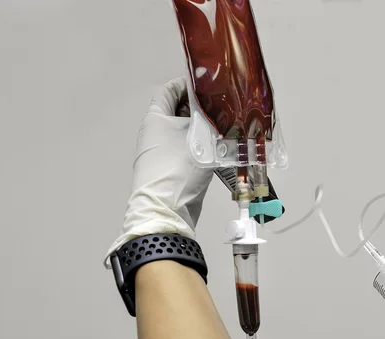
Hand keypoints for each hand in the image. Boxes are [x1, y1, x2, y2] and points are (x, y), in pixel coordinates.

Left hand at [104, 77, 213, 265]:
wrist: (168, 211)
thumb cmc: (176, 169)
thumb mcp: (198, 136)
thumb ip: (208, 118)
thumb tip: (219, 110)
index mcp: (156, 118)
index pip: (170, 90)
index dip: (187, 83)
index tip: (208, 82)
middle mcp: (157, 133)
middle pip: (180, 111)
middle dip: (202, 108)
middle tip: (224, 104)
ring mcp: (164, 152)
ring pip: (188, 133)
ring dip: (206, 130)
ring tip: (228, 125)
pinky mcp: (175, 170)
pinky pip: (192, 151)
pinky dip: (205, 148)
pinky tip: (223, 149)